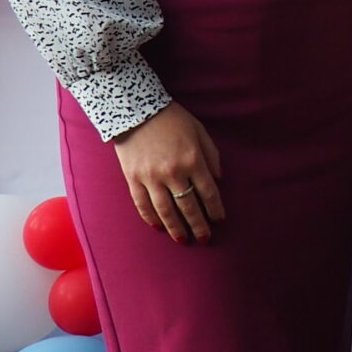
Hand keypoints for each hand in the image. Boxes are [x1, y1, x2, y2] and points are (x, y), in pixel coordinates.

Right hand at [112, 102, 225, 243]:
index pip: (208, 192)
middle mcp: (173, 172)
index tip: (219, 220)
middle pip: (188, 206)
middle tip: (205, 238)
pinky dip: (151, 218)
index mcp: (192, 160)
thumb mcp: (199, 132)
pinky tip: (159, 227)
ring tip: (183, 240)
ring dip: (175, 228)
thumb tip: (218, 179)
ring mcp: (151, 177)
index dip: (215, 209)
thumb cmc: (173, 119)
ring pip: (165, 211)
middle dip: (198, 225)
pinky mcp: (133, 179)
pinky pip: (142, 205)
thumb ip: (211, 156)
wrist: (136, 110)